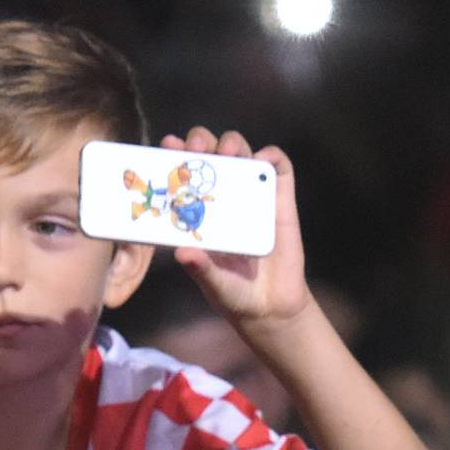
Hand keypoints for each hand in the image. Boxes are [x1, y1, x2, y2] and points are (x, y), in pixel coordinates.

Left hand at [163, 128, 308, 328]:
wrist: (270, 306)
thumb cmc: (232, 292)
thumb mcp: (212, 282)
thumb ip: (200, 268)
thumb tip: (182, 253)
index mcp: (198, 210)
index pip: (184, 173)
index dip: (175, 155)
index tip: (168, 146)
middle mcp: (223, 196)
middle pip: (211, 154)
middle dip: (201, 143)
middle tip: (196, 150)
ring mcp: (252, 195)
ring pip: (242, 153)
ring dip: (233, 143)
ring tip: (228, 151)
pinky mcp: (280, 201)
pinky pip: (279, 170)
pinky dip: (272, 157)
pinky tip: (263, 159)